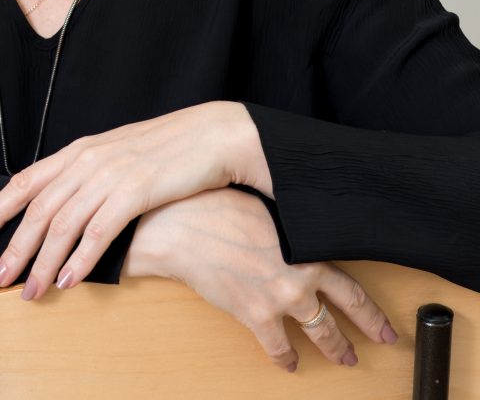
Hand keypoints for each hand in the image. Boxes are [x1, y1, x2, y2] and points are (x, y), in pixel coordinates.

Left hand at [0, 101, 266, 297]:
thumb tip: (63, 203)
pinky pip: (99, 232)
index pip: (26, 180)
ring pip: (63, 224)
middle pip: (38, 208)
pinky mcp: (136, 191)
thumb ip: (88, 173)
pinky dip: (80, 260)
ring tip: (28, 293)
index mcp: (81, 149)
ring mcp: (111, 174)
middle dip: (12, 247)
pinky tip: (69, 281)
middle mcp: (88, 159)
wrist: (211, 135)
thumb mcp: (118, 154)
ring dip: (42, 263)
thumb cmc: (167, 148)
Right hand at [124, 187, 398, 373]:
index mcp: (308, 252)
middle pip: (340, 317)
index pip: (351, 289)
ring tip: (343, 358)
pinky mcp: (253, 316)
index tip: (386, 325)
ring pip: (317, 334)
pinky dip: (285, 358)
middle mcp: (299, 281)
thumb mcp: (270, 208)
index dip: (372, 311)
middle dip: (363, 333)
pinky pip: (276, 347)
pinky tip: (289, 362)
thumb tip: (306, 231)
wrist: (184, 228)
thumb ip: (294, 227)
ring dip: (333, 349)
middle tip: (380, 341)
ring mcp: (277, 301)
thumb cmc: (221, 207)